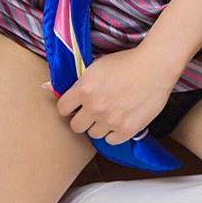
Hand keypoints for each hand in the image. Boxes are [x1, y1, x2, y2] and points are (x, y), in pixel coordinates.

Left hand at [55, 47, 177, 145]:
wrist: (155, 66)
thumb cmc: (127, 62)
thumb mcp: (97, 66)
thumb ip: (76, 81)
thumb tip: (46, 87)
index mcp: (84, 88)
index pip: (62, 109)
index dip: (69, 107)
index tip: (75, 105)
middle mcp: (94, 106)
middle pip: (75, 126)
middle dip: (82, 118)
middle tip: (92, 111)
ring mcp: (110, 120)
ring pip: (93, 134)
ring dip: (98, 125)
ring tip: (109, 113)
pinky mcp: (126, 130)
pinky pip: (110, 140)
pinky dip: (113, 133)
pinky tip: (119, 120)